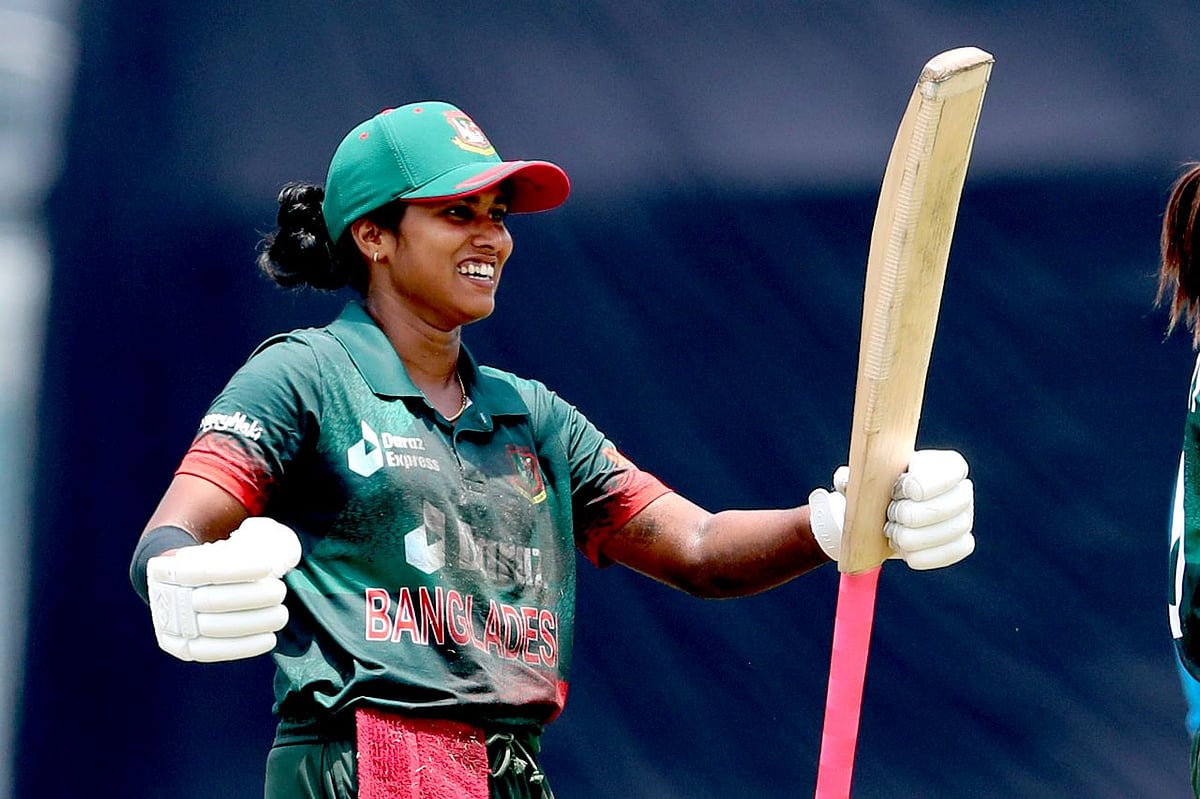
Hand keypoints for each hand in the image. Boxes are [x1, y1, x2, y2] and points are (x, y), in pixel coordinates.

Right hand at [146, 518, 301, 661]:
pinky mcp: (183, 648)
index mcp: (167, 567)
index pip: (205, 569)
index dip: (238, 570)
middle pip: (211, 600)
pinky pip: (214, 652)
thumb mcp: (234, 543)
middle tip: (279, 591)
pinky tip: (270, 638)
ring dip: (254, 622)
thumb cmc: (223, 562)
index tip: (268, 567)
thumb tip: (271, 563)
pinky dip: (244, 646)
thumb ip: (252, 544)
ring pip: (214, 628)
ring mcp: (171, 626)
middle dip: (252, 597)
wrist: (194, 588)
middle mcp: (164, 598)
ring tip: (281, 614)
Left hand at [808, 449, 974, 569]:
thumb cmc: (870, 493)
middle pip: (950, 504)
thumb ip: (852, 478)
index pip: (950, 471)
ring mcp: (965, 518)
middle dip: (912, 514)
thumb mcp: (858, 481)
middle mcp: (962, 489)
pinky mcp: (961, 543)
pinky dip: (924, 555)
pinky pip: (952, 552)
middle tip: (889, 517)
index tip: (895, 491)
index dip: (921, 484)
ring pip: (951, 531)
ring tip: (892, 534)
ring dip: (914, 537)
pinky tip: (904, 551)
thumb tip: (846, 481)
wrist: (876, 520)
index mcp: (944, 465)